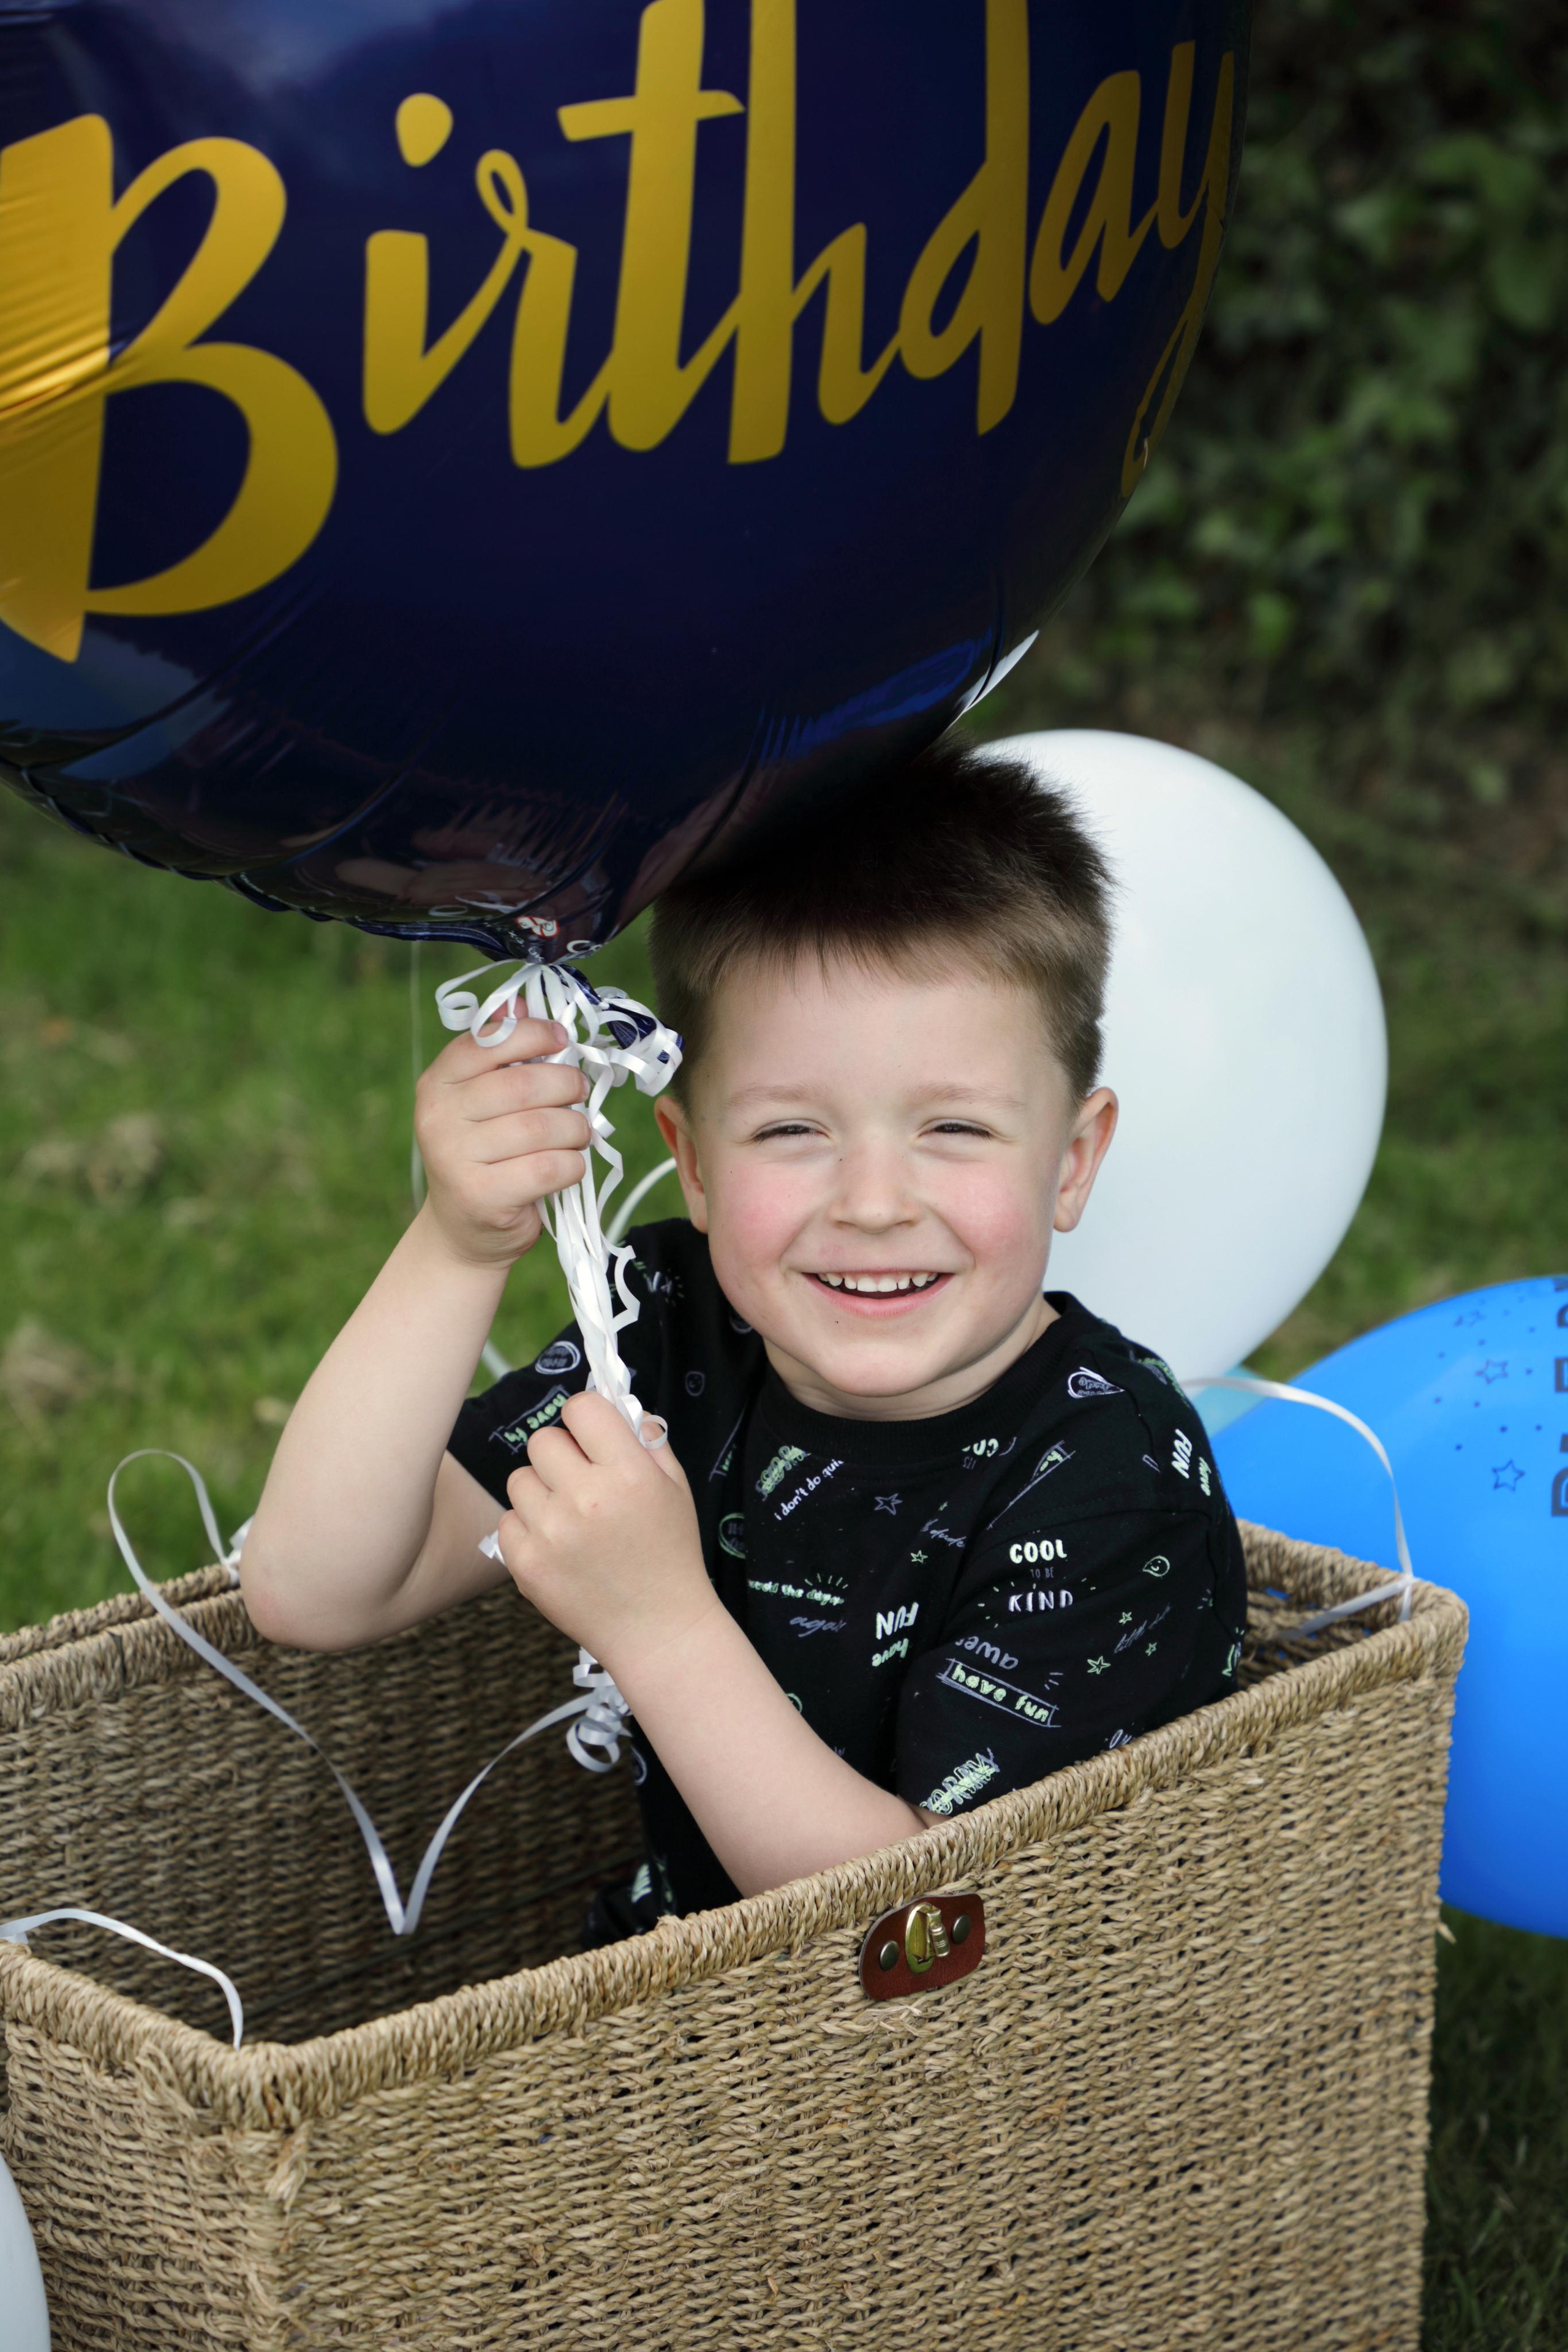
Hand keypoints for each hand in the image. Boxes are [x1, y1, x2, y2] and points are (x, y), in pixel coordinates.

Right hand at [413, 1015, 590, 1268]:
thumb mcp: (483, 1102)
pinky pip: (550, 1166)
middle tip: (579, 1094)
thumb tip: (522, 1003)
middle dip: (567, 1085)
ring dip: (576, 1128)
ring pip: (544, 1126)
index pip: (490, 1042)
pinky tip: (567, 1167)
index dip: (535, 1035)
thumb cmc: (486, 1157)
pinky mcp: (482, 1195)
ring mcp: (456, 1158)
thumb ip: (501, 1055)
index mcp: (437, 1083)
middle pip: (525, 1084)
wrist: (464, 1231)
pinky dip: (573, 1164)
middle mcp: (439, 1117)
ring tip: (576, 1134)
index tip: (562, 1041)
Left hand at [495, 1392, 718, 1676]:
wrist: (658, 1630)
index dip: (585, 1418)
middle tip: (582, 1481)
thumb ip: (647, 1441)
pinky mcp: (526, 1564)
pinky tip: (558, 1546)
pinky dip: (528, 1529)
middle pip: (543, 1440)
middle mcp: (585, 1499)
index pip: (581, 1408)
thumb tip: (616, 1407)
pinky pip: (508, 1520)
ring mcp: (551, 1533)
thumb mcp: (675, 1488)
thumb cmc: (669, 1555)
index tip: (591, 1436)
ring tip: (570, 1518)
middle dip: (562, 1455)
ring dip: (541, 1491)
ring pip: (519, 1479)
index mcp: (627, 1473)